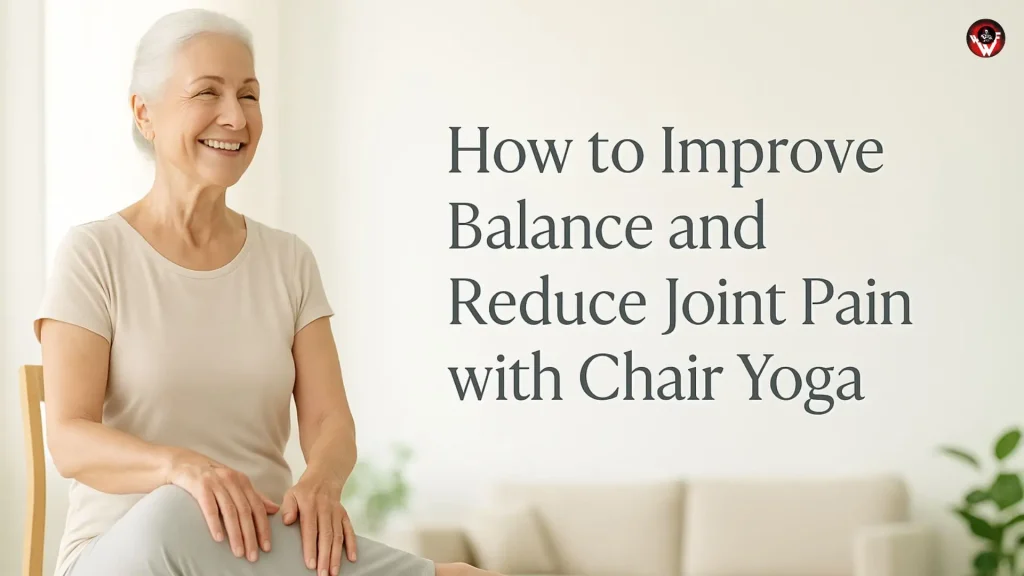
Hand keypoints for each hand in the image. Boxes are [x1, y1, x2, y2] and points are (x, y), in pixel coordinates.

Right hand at [166, 448, 280, 561]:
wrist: (183, 463)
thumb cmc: (212, 478)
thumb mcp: (234, 485)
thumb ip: (254, 497)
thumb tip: (275, 509)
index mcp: (243, 481)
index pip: (257, 508)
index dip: (263, 528)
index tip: (266, 547)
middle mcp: (232, 480)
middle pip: (245, 512)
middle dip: (251, 536)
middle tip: (252, 556)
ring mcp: (216, 482)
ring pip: (230, 511)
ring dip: (236, 534)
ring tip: (238, 551)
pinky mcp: (200, 485)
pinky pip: (209, 507)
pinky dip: (215, 523)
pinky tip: (219, 538)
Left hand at [280, 470, 356, 575]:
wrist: (326, 476)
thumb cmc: (304, 490)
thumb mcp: (291, 493)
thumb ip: (288, 507)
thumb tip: (287, 520)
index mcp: (310, 505)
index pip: (310, 529)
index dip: (310, 547)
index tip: (310, 564)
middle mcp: (325, 509)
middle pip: (326, 536)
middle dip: (325, 557)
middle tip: (323, 574)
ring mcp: (336, 512)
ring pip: (338, 536)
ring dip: (337, 555)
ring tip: (333, 572)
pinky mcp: (344, 515)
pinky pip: (349, 530)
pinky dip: (352, 544)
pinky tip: (352, 559)